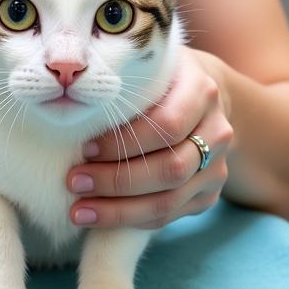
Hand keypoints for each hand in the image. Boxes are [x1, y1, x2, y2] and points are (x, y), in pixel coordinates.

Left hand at [65, 47, 232, 229]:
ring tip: (80, 210)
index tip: (84, 148)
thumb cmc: (161, 79)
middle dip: (117, 180)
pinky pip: (172, 215)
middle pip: (170, 168)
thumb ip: (124, 81)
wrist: (203, 99)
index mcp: (202, 92)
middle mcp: (217, 132)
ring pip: (170, 199)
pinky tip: (102, 218)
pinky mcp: (209, 194)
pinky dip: (134, 220)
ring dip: (120, 210)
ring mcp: (217, 167)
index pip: (166, 125)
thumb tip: (71, 98)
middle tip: (74, 182)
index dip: (125, 141)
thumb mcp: (149, 67)